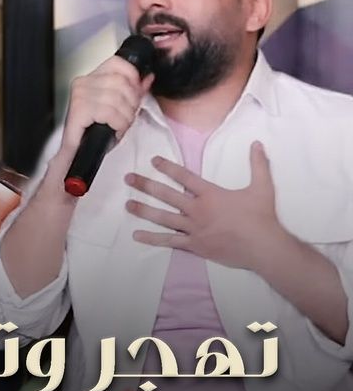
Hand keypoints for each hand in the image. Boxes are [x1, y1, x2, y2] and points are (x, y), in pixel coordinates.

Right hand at [59, 55, 153, 156]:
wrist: (77, 154)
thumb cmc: (94, 133)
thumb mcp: (117, 108)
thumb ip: (133, 91)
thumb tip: (147, 78)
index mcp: (90, 78)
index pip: (117, 64)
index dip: (133, 77)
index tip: (137, 92)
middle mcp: (83, 83)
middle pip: (121, 82)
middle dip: (131, 103)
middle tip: (127, 116)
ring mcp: (80, 95)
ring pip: (118, 98)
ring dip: (125, 117)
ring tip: (120, 125)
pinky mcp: (80, 109)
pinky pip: (110, 112)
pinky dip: (118, 123)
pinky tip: (114, 129)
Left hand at [125, 141, 283, 268]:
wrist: (263, 247)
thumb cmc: (262, 217)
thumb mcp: (262, 187)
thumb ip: (258, 164)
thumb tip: (257, 143)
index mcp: (210, 194)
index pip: (184, 177)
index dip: (167, 167)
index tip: (153, 160)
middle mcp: (197, 210)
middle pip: (166, 195)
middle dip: (146, 185)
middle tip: (129, 178)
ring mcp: (193, 229)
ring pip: (163, 218)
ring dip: (144, 210)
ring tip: (127, 204)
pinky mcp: (194, 245)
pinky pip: (169, 241)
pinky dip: (152, 239)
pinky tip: (136, 235)